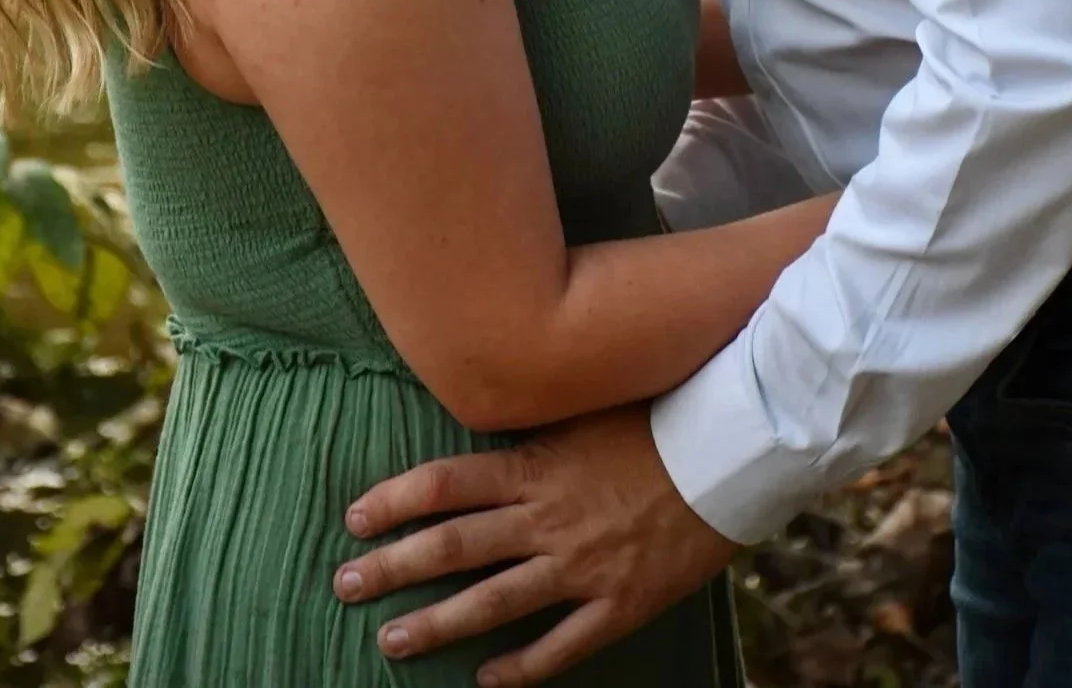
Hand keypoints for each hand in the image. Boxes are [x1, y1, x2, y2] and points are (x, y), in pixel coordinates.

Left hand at [331, 402, 735, 684]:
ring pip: (492, 603)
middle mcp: (547, 519)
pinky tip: (485, 680)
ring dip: (436, 624)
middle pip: (453, 547)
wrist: (727, 454)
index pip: (444, 484)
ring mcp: (580, 566)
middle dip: (392, 568)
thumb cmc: (655, 419)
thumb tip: (482, 431)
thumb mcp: (584, 411)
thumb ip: (533, 432)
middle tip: (344, 586)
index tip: (354, 518)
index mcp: (535, 466)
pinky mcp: (619, 603)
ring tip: (390, 642)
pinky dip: (520, 667)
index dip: (394, 501)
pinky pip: (560, 646)